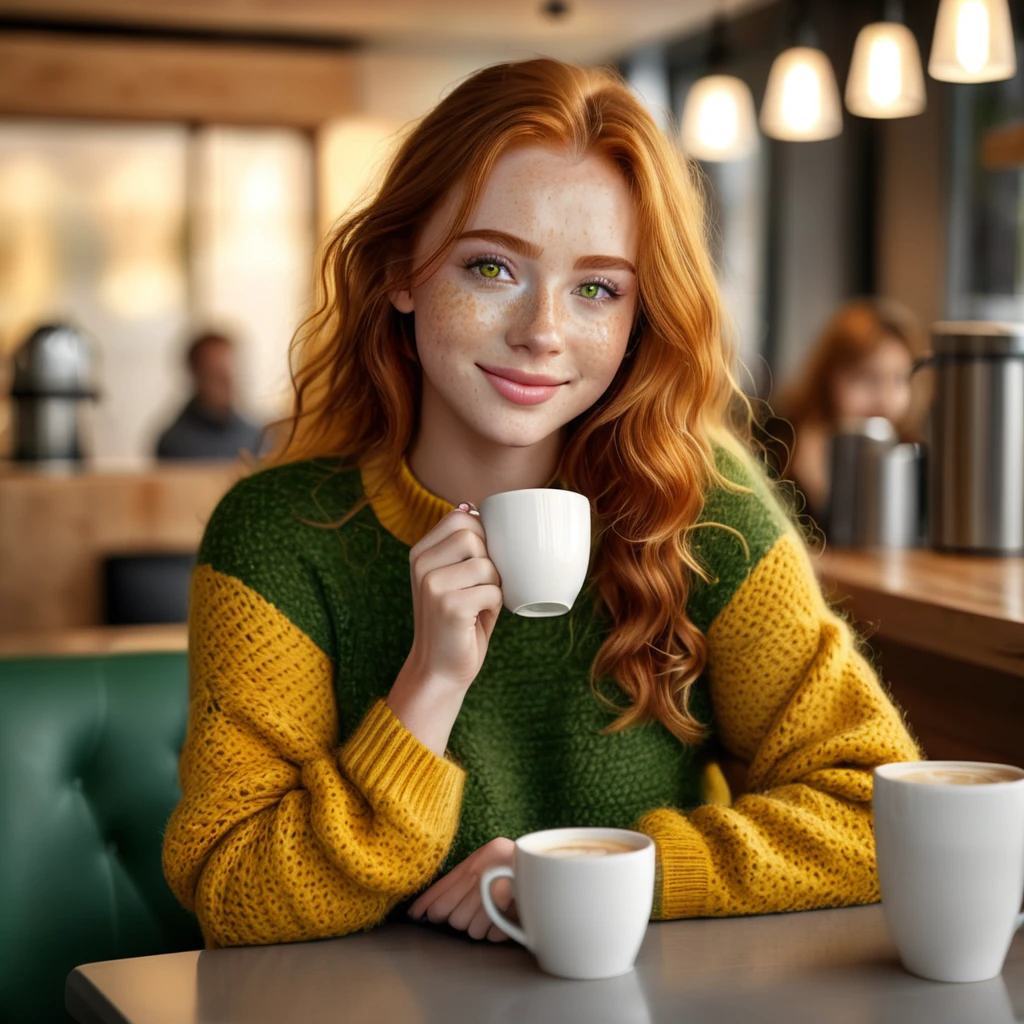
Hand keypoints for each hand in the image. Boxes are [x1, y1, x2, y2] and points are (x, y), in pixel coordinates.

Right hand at [387, 505, 503, 755]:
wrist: (438, 669)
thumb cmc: (458, 620)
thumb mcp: (453, 576)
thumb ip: (462, 546)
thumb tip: (473, 505)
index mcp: (421, 552)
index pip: (461, 516)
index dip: (483, 535)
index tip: (480, 561)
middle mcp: (421, 564)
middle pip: (475, 536)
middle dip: (490, 562)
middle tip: (480, 588)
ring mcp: (432, 584)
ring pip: (487, 564)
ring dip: (494, 587)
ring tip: (478, 604)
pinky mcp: (449, 605)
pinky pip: (493, 591)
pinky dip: (495, 606)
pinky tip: (477, 619)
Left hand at [408, 837, 515, 941]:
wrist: (560, 871)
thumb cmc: (521, 875)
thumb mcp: (492, 869)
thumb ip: (463, 884)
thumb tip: (426, 909)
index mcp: (488, 853)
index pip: (448, 883)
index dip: (428, 902)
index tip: (415, 914)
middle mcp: (498, 864)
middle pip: (455, 914)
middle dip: (457, 919)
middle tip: (466, 915)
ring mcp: (512, 883)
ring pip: (471, 928)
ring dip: (478, 927)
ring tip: (489, 917)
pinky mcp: (523, 905)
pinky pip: (493, 933)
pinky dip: (495, 932)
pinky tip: (501, 923)